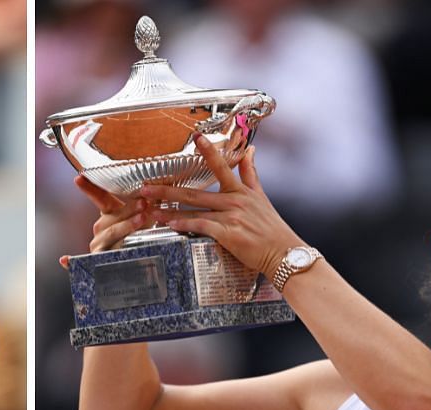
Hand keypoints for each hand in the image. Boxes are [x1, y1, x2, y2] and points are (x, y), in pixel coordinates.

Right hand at [58, 176, 148, 268]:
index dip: (90, 189)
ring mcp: (99, 244)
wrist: (138, 261)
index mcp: (110, 215)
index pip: (101, 198)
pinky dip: (73, 260)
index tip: (79, 178)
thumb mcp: (145, 219)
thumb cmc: (140, 237)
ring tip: (141, 219)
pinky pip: (87, 260)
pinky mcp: (98, 259)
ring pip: (111, 234)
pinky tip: (65, 259)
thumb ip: (147, 206)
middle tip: (144, 203)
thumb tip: (156, 194)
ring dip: (125, 226)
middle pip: (113, 217)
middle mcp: (101, 228)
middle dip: (129, 209)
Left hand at [138, 138, 303, 278]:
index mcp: (240, 190)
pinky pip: (202, 226)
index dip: (208, 150)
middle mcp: (234, 200)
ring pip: (194, 210)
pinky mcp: (229, 233)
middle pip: (194, 192)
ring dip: (169, 211)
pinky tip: (171, 226)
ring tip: (150, 210)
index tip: (195, 137)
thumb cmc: (271, 228)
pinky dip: (185, 225)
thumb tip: (251, 149)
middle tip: (146, 187)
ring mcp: (231, 216)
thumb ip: (251, 173)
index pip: (222, 165)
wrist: (284, 252)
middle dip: (167, 189)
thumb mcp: (261, 196)